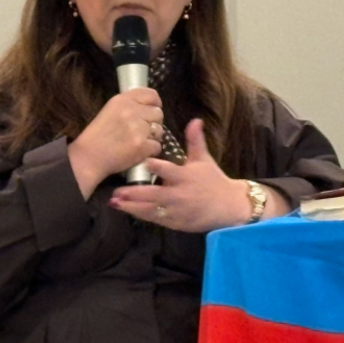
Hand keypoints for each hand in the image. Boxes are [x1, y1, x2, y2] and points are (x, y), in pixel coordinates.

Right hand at [68, 88, 163, 197]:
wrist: (88, 157)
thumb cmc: (98, 135)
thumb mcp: (110, 111)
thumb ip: (129, 106)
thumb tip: (151, 106)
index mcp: (122, 100)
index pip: (151, 95)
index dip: (155, 103)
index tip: (151, 111)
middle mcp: (131, 111)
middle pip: (158, 113)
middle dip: (153, 122)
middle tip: (142, 131)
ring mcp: (138, 129)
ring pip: (160, 130)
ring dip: (153, 137)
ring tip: (138, 141)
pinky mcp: (142, 146)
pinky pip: (157, 146)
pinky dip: (150, 151)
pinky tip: (138, 151)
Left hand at [108, 119, 249, 231]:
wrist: (229, 206)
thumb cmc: (214, 180)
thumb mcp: (204, 159)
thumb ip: (195, 140)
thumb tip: (195, 119)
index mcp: (185, 176)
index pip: (168, 170)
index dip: (156, 166)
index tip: (143, 162)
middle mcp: (179, 194)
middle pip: (153, 194)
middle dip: (133, 194)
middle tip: (115, 192)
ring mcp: (177, 210)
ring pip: (151, 210)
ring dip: (132, 207)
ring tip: (115, 203)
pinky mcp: (176, 223)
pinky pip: (157, 219)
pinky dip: (142, 215)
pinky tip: (129, 211)